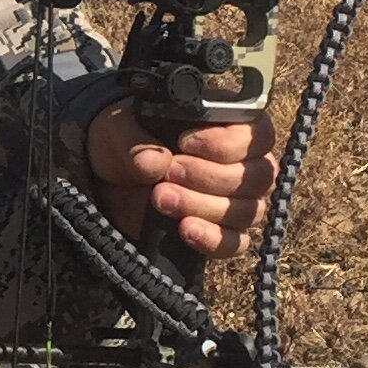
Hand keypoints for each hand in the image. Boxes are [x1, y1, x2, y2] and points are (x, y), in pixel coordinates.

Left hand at [86, 99, 279, 257]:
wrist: (110, 180)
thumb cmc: (126, 141)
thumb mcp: (119, 130)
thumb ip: (134, 142)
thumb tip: (154, 162)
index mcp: (232, 125)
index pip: (258, 135)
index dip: (226, 143)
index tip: (185, 143)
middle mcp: (246, 164)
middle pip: (257, 177)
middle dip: (208, 176)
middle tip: (169, 173)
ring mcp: (239, 201)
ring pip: (247, 210)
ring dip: (203, 205)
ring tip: (161, 198)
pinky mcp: (224, 232)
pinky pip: (236, 243)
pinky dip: (213, 239)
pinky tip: (185, 230)